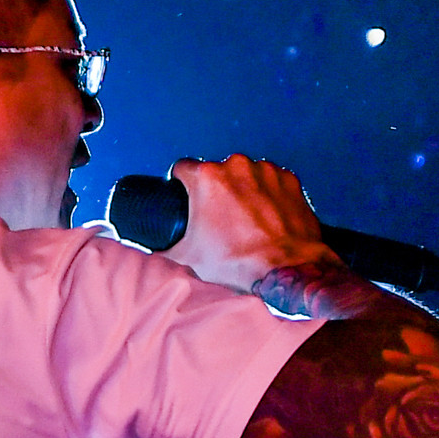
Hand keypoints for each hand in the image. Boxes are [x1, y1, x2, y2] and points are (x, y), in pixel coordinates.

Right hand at [167, 154, 332, 293]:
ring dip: (243, 190)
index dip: (182, 183)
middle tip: (220, 218)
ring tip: (246, 220)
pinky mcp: (289, 180)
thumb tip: (149, 247)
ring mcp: (266, 171)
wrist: (286, 271)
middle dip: (216, 190)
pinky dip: (268, 194)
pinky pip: (271, 180)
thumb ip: (160, 248)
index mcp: (207, 178)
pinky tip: (267, 217)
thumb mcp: (188, 257)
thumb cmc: (240, 263)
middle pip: (217, 171)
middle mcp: (237, 166)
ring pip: (245, 174)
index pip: (183, 167)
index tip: (187, 195)